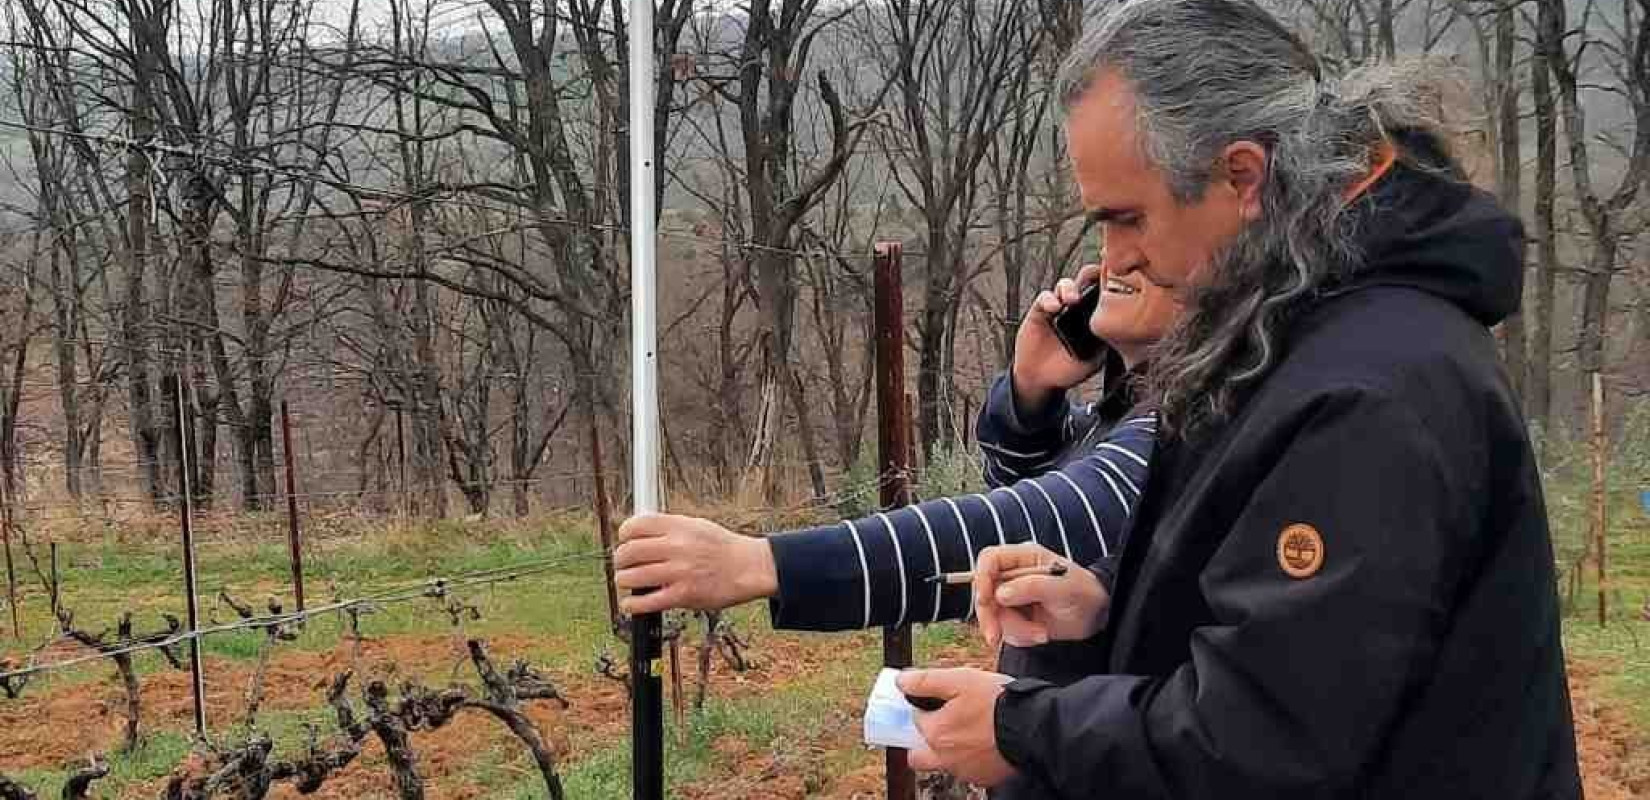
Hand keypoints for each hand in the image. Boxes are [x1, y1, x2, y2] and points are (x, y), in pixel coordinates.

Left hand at [613, 514, 778, 614]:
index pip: (635, 526)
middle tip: (623, 565)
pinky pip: (646, 602)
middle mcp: (676, 547)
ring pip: (631, 577)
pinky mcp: (683, 595)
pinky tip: (630, 603)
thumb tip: (638, 533)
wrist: (749, 568)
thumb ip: (668, 528)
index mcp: (679, 526)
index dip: (623, 534)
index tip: (623, 541)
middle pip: (628, 551)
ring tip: (626, 582)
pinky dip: (631, 605)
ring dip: (623, 581)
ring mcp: (679, 572)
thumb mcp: (696, 526)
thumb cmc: (722, 548)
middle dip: (620, 560)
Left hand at [896, 668, 1016, 786]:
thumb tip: (901, 682)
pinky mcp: (985, 777)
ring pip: (946, 761)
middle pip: (919, 755)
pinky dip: (973, 757)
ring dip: (951, 748)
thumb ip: (926, 681)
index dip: (926, 706)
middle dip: (925, 740)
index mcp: (936, 733)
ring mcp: (965, 770)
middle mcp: (945, 758)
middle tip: (942, 723)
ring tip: (972, 727)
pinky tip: (986, 740)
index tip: (939, 700)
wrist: (1033, 726)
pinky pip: (969, 768)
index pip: (916, 719)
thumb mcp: (959, 680)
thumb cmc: (998, 703)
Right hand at [973, 543, 1108, 646]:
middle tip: (995, 636)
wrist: (1096, 615)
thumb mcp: (1062, 588)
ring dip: (1014, 630)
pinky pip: (1005, 629)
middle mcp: (1013, 575)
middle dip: (990, 616)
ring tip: (1041, 634)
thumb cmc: (1084, 593)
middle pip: (984, 591)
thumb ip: (1032, 587)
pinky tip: (1040, 635)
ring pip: (993, 615)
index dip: (981, 577)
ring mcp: (1013, 596)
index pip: (989, 559)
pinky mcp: (1016, 616)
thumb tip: (1000, 594)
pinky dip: (1020, 637)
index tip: (985, 600)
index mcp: (1024, 557)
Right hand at [1011, 263, 1105, 413]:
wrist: (1041, 378)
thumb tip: (1116, 330)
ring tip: (1072, 299)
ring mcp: (1059, 307)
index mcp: (1095, 317)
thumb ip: (1104, 344)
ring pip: (1066, 285)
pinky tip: (1054, 308)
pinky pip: (1045, 297)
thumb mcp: (1094, 360)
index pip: (1105, 292)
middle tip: (1095, 280)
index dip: (1110, 284)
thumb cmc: (1070, 369)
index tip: (1117, 282)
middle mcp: (1078, 308)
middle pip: (1087, 280)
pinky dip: (1050, 299)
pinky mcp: (1040, 311)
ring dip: (1070, 288)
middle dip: (1092, 275)